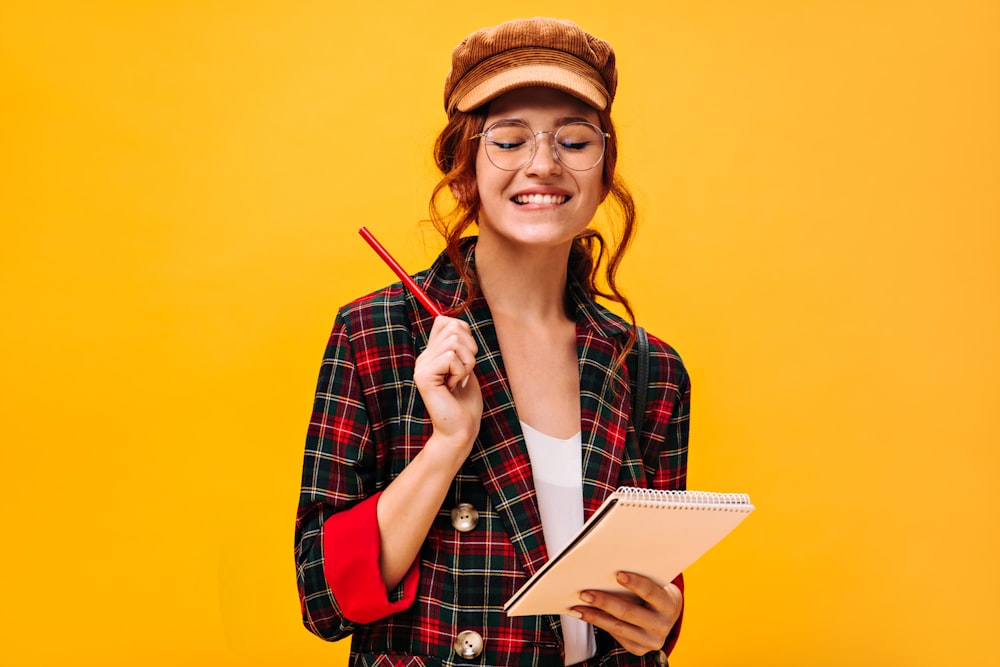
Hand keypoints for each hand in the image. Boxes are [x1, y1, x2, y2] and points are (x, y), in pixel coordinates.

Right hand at [413, 316, 482, 450]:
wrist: (460, 430)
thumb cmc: (466, 403)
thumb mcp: (466, 367)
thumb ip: (461, 347)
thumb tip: (459, 324)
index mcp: (432, 354)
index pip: (445, 320)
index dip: (464, 332)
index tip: (466, 357)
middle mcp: (424, 357)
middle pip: (453, 327)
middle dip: (470, 349)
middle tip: (464, 372)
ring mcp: (422, 366)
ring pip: (454, 341)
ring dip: (467, 363)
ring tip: (458, 381)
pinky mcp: (424, 376)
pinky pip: (451, 358)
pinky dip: (460, 372)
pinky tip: (452, 387)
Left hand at [571, 572, 682, 655]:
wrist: (666, 616)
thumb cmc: (655, 593)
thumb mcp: (655, 584)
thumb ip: (639, 579)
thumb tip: (607, 570)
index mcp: (669, 604)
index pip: (651, 592)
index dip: (636, 583)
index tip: (618, 574)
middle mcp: (662, 625)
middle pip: (629, 613)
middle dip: (604, 602)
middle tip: (584, 593)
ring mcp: (651, 641)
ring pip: (618, 627)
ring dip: (595, 616)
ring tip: (577, 607)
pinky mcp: (639, 649)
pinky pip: (616, 635)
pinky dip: (599, 624)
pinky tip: (585, 615)